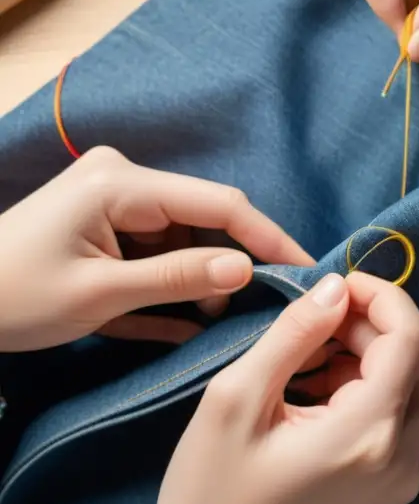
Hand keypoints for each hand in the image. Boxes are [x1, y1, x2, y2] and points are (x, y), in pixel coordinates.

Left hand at [0, 147, 313, 351]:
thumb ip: (178, 278)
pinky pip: (159, 253)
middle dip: (231, 264)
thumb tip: (247, 270)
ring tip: (206, 320)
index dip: (267, 236)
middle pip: (203, 220)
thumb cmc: (12, 298)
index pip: (218, 203)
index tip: (306, 269)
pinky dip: (174, 284)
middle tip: (253, 310)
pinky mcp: (107, 228)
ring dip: (201, 280)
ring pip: (185, 241)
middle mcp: (123, 182)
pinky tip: (189, 320)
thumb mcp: (100, 294)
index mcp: (122, 185)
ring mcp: (114, 204)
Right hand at [145, 272, 418, 503]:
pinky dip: (366, 395)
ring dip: (365, 362)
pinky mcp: (392, 492)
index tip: (339, 285)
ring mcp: (402, 479)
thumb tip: (335, 289)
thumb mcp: (236, 399)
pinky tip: (317, 397)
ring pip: (406, 391)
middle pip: (410, 362)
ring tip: (305, 364)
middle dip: (365, 330)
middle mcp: (402, 456)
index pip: (411, 337)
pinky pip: (396, 423)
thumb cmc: (211, 495)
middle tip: (309, 326)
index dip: (382, 297)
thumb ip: (294, 334)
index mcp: (369, 432)